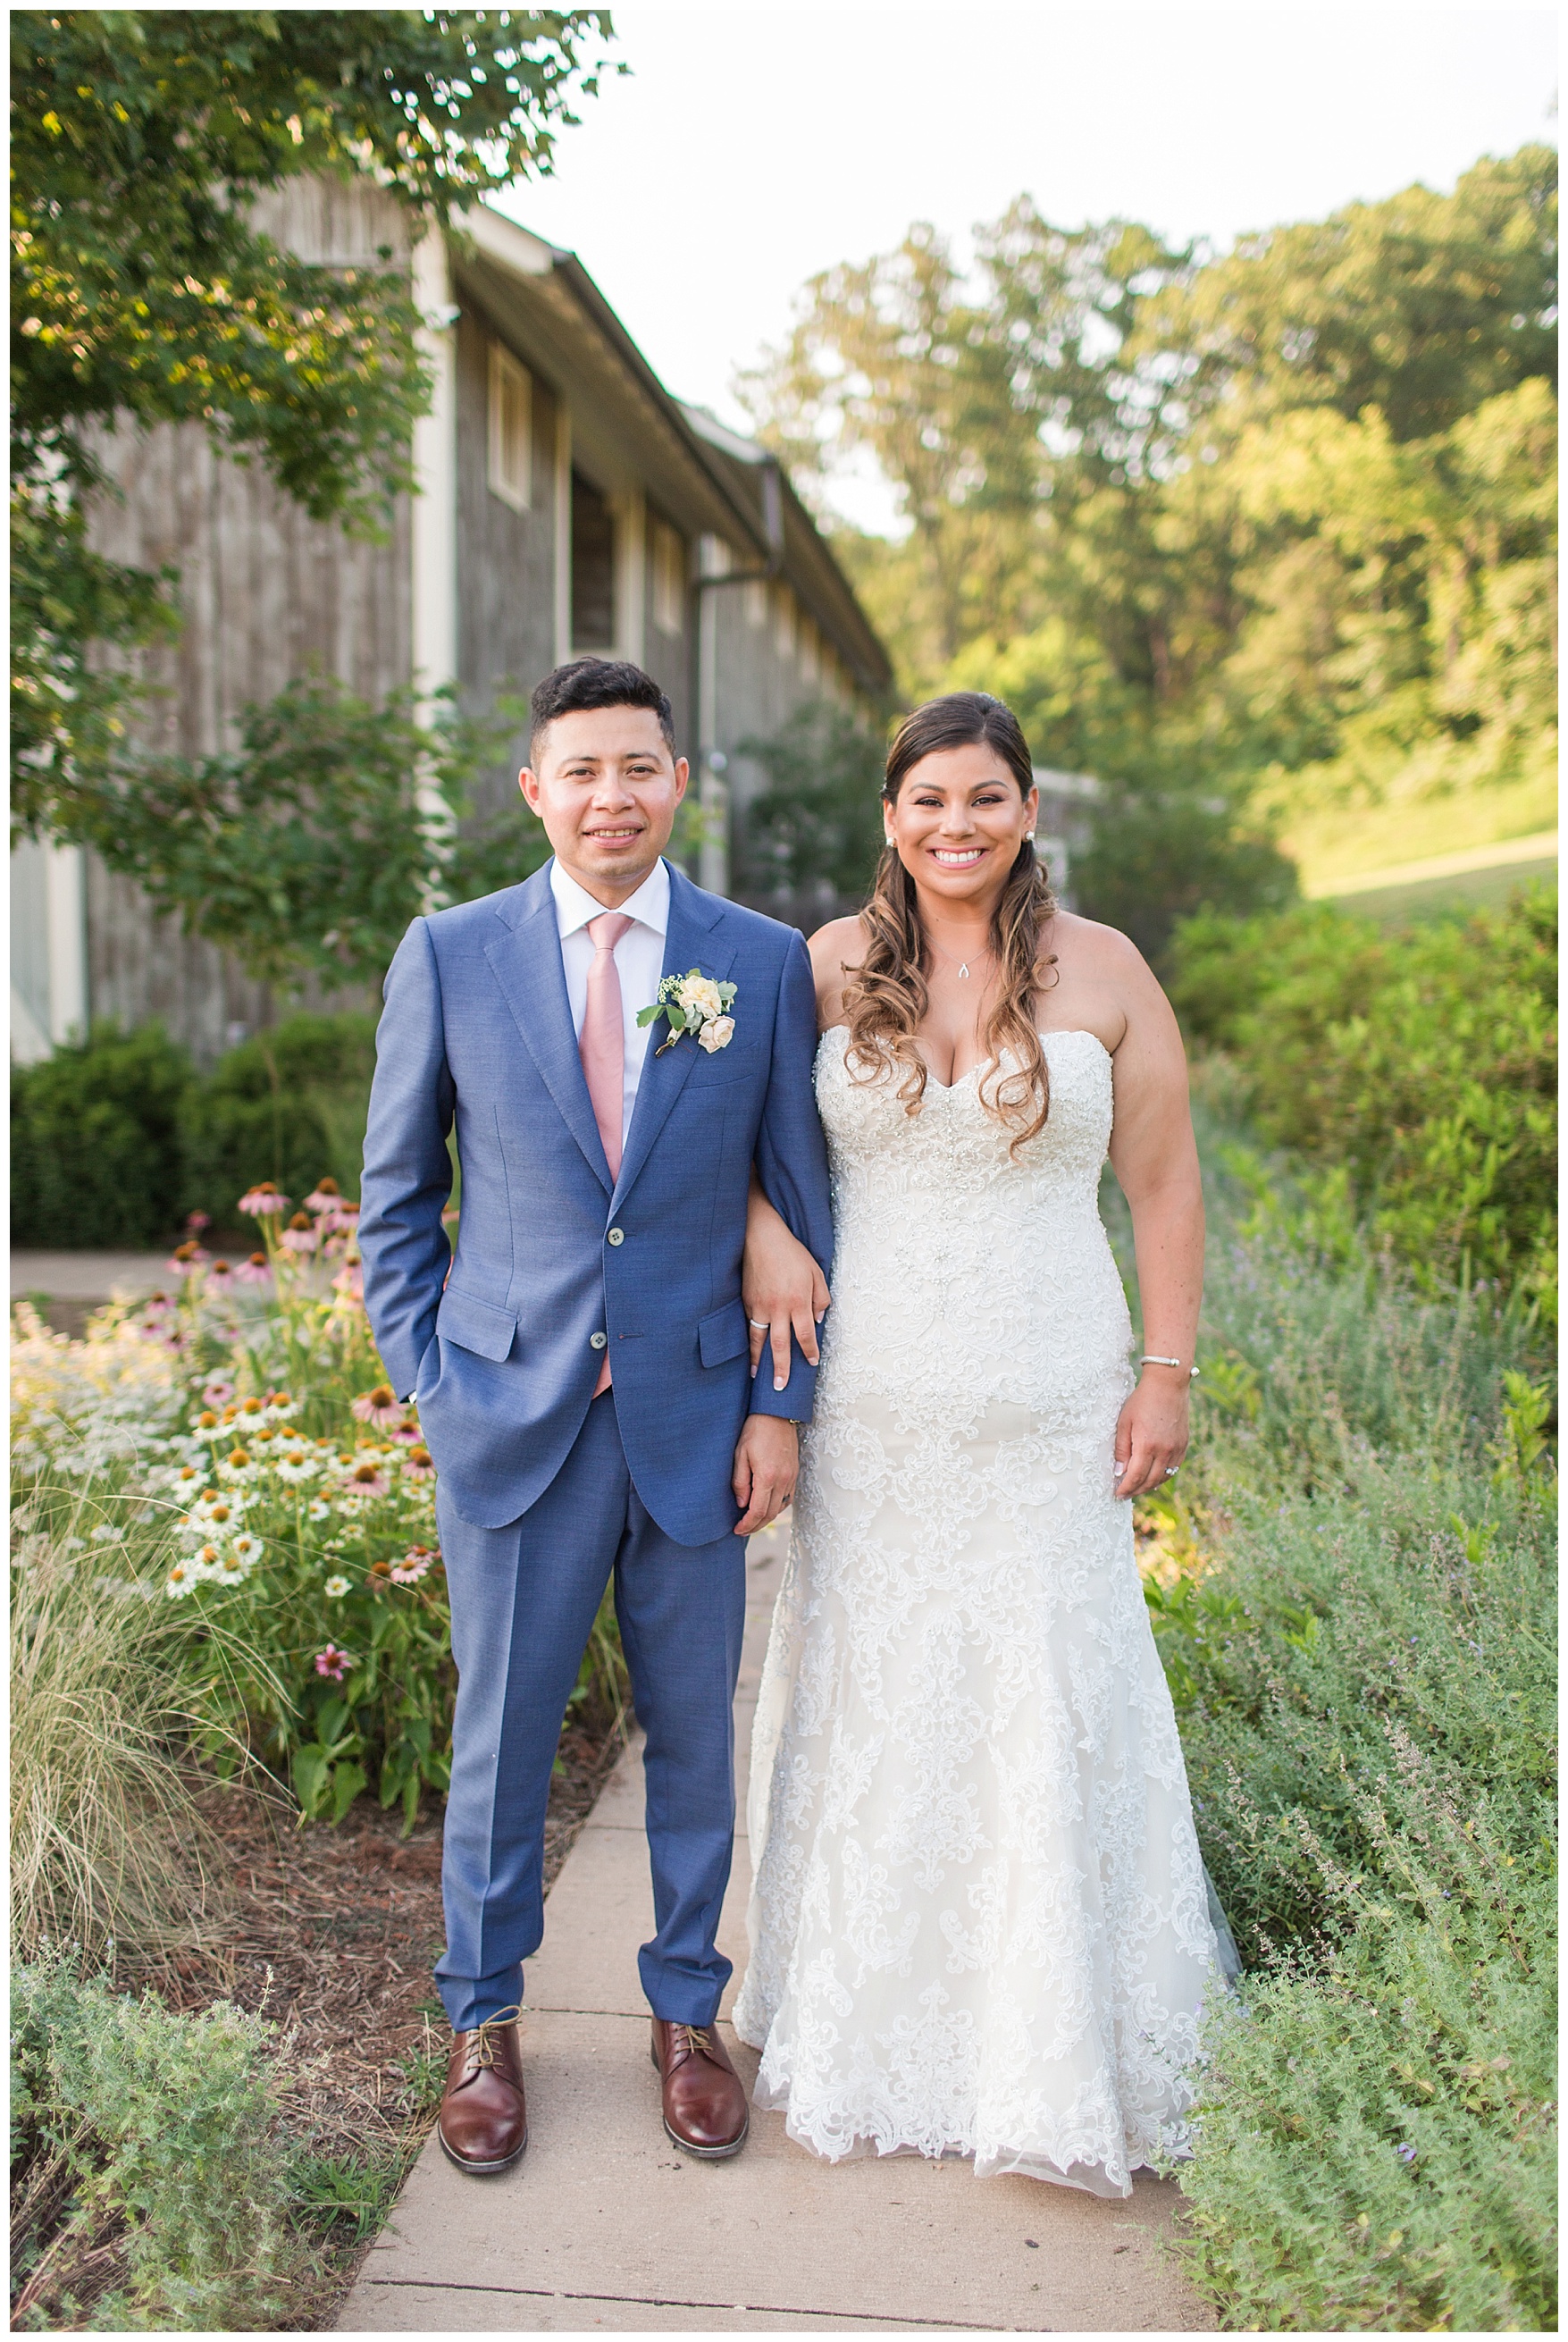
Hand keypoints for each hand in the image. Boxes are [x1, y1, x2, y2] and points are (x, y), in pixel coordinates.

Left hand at [731, 1414, 798, 1534]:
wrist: (777, 1413)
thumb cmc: (755, 1430)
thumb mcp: (740, 1454)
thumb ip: (740, 1482)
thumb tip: (741, 1504)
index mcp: (767, 1476)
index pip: (758, 1511)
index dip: (747, 1524)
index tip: (737, 1529)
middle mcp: (783, 1480)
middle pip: (771, 1514)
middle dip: (756, 1525)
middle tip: (742, 1530)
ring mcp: (791, 1477)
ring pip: (780, 1508)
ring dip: (766, 1518)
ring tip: (752, 1521)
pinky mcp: (794, 1473)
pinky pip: (787, 1498)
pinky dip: (777, 1507)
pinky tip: (767, 1506)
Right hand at [743, 1177, 829, 1392]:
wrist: (761, 1237)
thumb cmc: (792, 1253)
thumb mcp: (816, 1272)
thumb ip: (821, 1298)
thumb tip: (816, 1321)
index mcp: (798, 1301)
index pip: (805, 1335)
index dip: (809, 1351)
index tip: (811, 1363)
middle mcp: (778, 1308)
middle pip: (780, 1345)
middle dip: (781, 1368)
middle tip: (781, 1388)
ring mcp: (759, 1306)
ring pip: (760, 1340)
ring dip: (760, 1361)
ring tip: (758, 1377)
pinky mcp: (747, 1301)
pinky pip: (750, 1326)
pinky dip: (750, 1342)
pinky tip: (751, 1352)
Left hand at [1112, 1373, 1189, 1499]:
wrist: (1168, 1385)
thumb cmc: (1142, 1401)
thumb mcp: (1124, 1423)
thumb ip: (1122, 1450)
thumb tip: (1119, 1472)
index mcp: (1147, 1445)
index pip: (1136, 1476)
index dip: (1126, 1488)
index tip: (1118, 1494)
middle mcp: (1165, 1451)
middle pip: (1150, 1481)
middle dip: (1136, 1490)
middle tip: (1125, 1494)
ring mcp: (1176, 1448)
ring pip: (1164, 1477)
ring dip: (1150, 1486)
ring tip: (1138, 1488)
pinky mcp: (1184, 1444)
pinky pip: (1174, 1467)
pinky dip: (1163, 1476)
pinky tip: (1155, 1477)